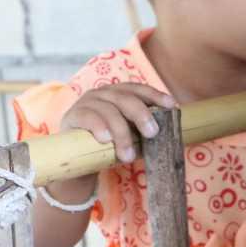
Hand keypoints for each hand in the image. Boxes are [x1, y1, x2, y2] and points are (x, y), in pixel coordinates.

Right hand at [59, 83, 175, 162]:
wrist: (77, 157)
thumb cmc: (109, 144)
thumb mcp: (129, 135)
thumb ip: (143, 132)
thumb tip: (169, 136)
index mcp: (120, 94)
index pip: (139, 89)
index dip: (155, 95)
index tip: (172, 106)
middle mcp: (104, 93)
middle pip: (126, 98)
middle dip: (142, 115)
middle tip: (152, 133)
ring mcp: (88, 102)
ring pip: (109, 111)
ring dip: (121, 133)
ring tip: (128, 155)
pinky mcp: (73, 115)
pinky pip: (88, 117)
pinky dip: (98, 127)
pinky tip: (105, 139)